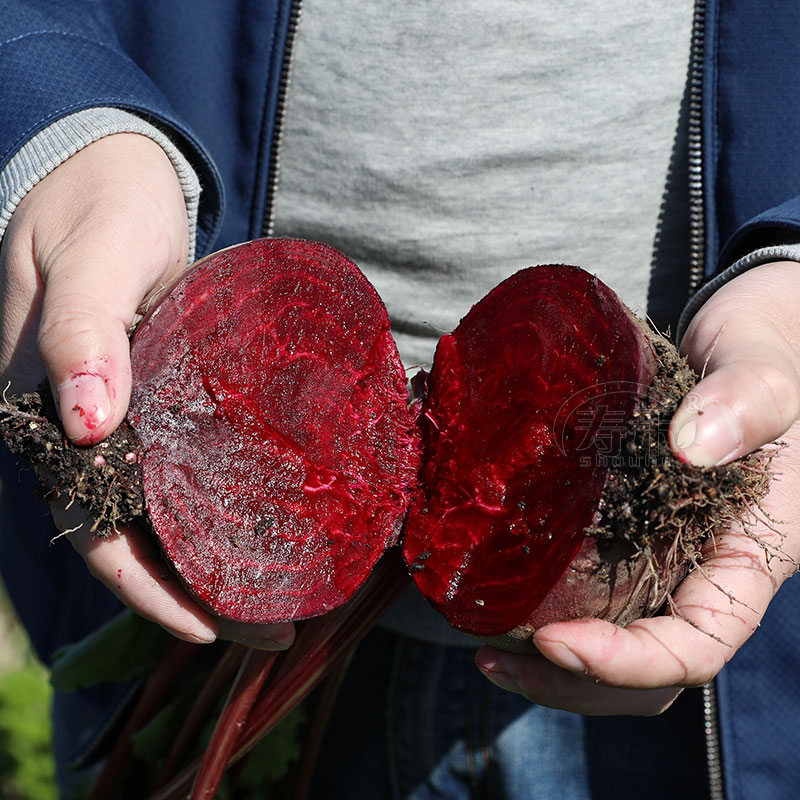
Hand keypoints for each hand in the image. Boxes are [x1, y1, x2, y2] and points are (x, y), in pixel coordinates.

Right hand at [0, 134, 293, 649]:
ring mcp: (123, 415)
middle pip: (135, 538)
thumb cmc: (98, 211)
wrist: (112, 172)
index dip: (147, 591)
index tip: (212, 629)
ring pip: (161, 513)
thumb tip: (85, 423)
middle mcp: (83, 430)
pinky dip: (219, 505)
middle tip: (275, 620)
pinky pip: (183, 468)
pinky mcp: (157, 393)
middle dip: (197, 592)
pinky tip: (264, 522)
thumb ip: (81, 334)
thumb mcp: (91, 262)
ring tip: (281, 590)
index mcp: (48, 415)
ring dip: (213, 559)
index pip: (92, 532)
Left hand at [475, 260, 799, 714]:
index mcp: (748, 555)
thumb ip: (749, 399)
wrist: (754, 332)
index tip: (553, 640)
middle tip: (490, 654)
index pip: (696, 644)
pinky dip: (546, 599)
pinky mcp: (628, 521)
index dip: (627, 660)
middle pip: (645, 666)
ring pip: (614, 635)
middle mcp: (703, 567)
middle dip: (571, 678)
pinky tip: (495, 586)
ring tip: (479, 638)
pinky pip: (592, 582)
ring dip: (550, 656)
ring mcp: (663, 548)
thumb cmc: (773, 349)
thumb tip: (693, 444)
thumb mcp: (771, 370)